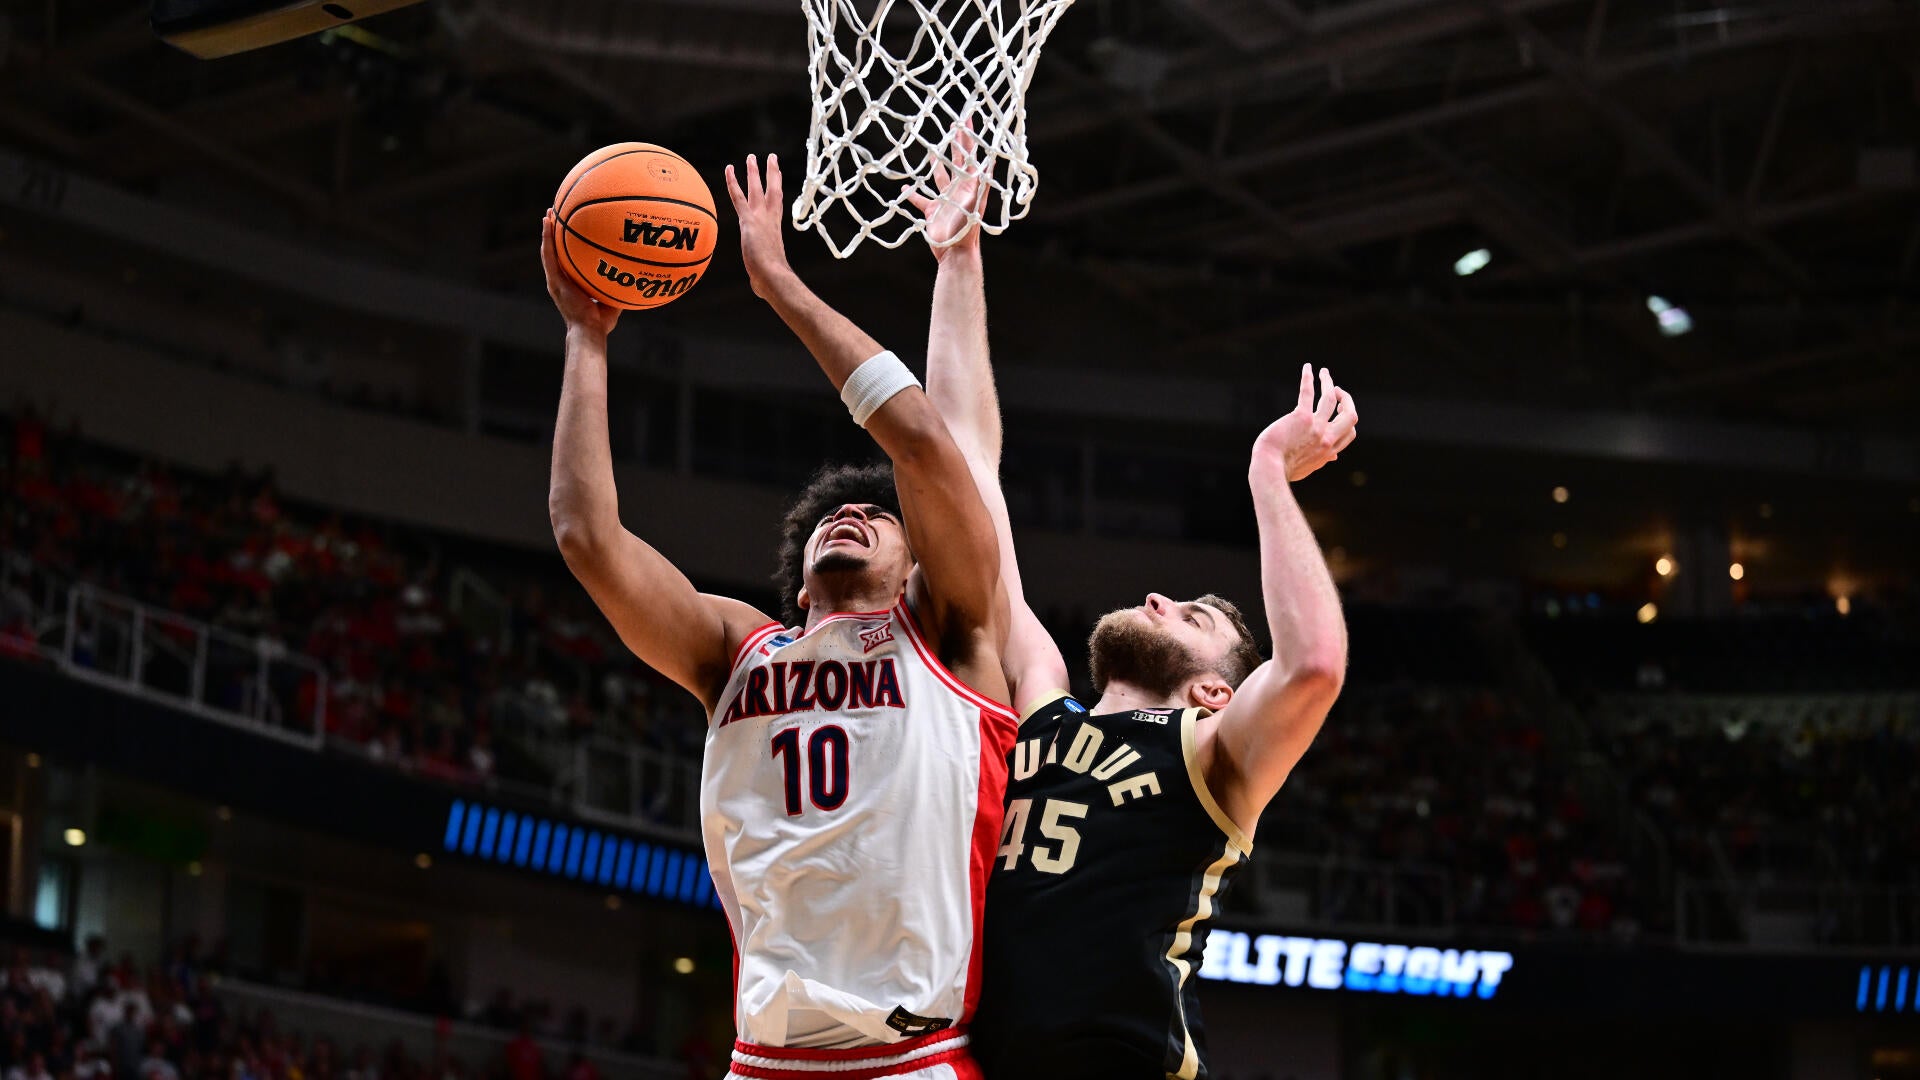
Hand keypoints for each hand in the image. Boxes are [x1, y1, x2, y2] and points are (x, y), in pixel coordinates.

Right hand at [541, 211, 619, 338]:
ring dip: (548, 232)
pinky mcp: (554, 281)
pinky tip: (548, 223)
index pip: (567, 262)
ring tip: (549, 214)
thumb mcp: (611, 302)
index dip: (567, 247)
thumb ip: (616, 288)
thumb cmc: (600, 323)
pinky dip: (547, 238)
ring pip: (548, 251)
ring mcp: (555, 281)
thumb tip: (632, 279)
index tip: (570, 232)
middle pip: (555, 252)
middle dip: (556, 234)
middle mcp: (560, 281)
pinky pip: (549, 256)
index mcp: (570, 286)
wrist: (589, 331)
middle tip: (558, 216)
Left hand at [724, 153, 791, 299]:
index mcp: (775, 229)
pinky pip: (738, 197)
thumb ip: (761, 278)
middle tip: (770, 159)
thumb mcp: (767, 276)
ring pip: (757, 190)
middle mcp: (771, 220)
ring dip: (754, 172)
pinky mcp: (749, 220)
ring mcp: (760, 218)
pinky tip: (729, 168)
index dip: (776, 190)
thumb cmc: (772, 282)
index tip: (777, 178)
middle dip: (771, 174)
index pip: (777, 205)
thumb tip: (760, 290)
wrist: (773, 277)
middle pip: (772, 191)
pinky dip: (733, 182)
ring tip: (752, 157)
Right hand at [904, 123, 988, 258]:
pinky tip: (905, 187)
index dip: (968, 137)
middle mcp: (958, 189)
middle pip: (956, 160)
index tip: (967, 118)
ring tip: (931, 150)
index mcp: (970, 185)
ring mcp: (945, 200)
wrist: (956, 252)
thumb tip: (988, 161)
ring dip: (936, 164)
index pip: (970, 155)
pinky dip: (912, 194)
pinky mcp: (932, 211)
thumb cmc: (966, 229)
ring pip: (939, 177)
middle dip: (955, 143)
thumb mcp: (973, 203)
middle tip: (953, 125)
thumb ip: (978, 183)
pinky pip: (920, 199)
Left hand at [1253, 365, 1357, 482]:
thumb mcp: (1309, 467)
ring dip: (1329, 382)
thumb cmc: (1284, 469)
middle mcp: (1326, 438)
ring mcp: (1316, 427)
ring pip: (1330, 399)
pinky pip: (1307, 392)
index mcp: (1329, 451)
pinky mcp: (1301, 417)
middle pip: (1350, 415)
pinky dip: (1308, 378)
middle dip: (1347, 400)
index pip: (1350, 433)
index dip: (1348, 419)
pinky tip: (1308, 368)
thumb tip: (1335, 457)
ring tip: (1324, 372)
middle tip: (1337, 391)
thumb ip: (1323, 459)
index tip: (1340, 410)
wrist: (1269, 469)